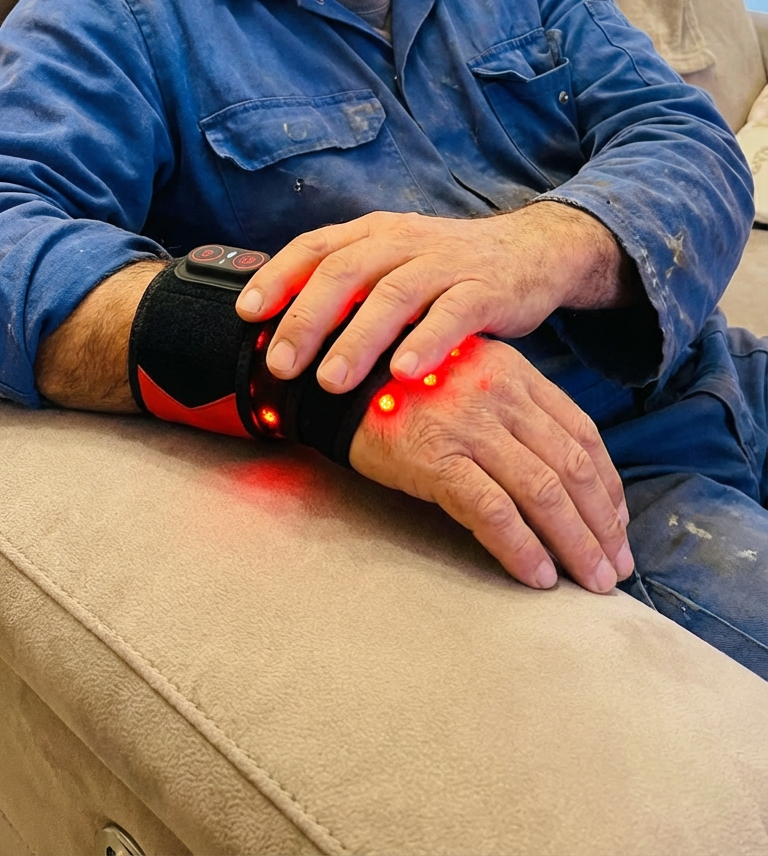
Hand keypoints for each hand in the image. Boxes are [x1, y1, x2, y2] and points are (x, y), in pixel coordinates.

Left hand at [236, 205, 633, 391]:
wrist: (533, 252)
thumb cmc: (450, 269)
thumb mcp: (395, 266)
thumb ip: (350, 290)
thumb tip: (282, 334)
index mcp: (375, 233)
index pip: (316, 247)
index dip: (279, 277)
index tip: (246, 314)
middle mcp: (405, 241)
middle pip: (346, 272)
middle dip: (308, 319)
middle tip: (282, 365)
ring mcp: (446, 263)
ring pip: (394, 294)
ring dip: (358, 339)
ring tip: (332, 381)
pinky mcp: (486, 288)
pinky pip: (453, 314)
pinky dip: (426, 341)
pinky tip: (404, 372)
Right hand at [348, 335, 632, 592]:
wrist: (335, 381)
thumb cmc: (404, 387)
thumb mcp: (469, 377)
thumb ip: (513, 409)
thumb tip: (558, 469)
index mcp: (515, 374)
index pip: (582, 434)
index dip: (609, 485)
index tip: (619, 524)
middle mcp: (500, 395)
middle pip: (571, 468)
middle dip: (603, 525)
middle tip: (616, 568)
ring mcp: (469, 426)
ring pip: (543, 492)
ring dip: (575, 544)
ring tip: (591, 582)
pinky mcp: (435, 458)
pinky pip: (493, 512)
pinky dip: (522, 548)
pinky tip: (538, 577)